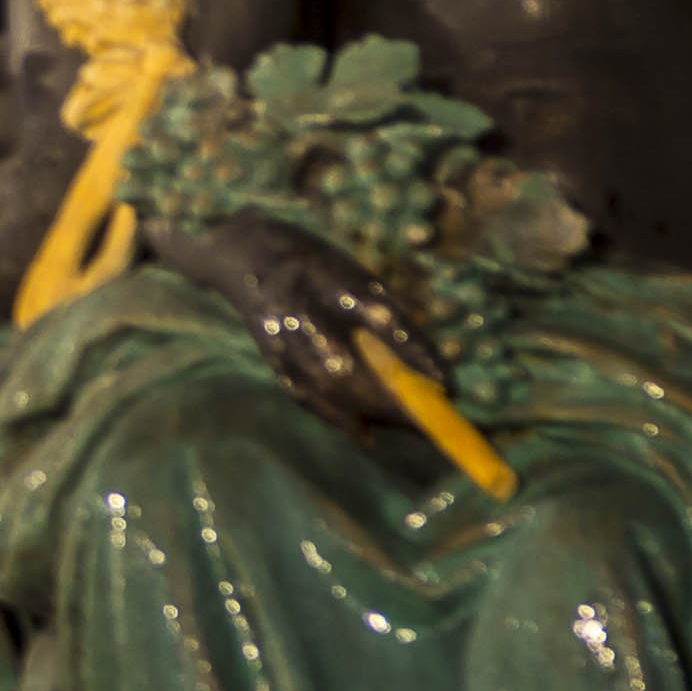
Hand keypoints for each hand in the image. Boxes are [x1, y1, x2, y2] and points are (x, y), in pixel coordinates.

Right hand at [172, 219, 416, 450]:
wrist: (243, 256)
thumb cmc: (310, 260)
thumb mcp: (352, 274)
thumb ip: (383, 313)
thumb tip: (424, 360)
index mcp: (332, 280)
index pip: (383, 321)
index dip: (416, 356)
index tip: (448, 384)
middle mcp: (305, 312)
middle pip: (351, 370)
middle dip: (393, 400)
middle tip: (430, 419)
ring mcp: (283, 339)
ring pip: (329, 389)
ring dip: (371, 412)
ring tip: (407, 426)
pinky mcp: (272, 358)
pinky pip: (306, 394)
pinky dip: (337, 418)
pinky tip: (364, 434)